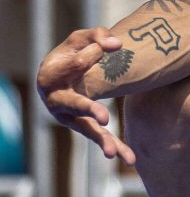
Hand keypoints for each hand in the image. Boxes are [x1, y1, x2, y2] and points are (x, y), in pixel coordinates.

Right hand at [37, 28, 135, 163]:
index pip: (73, 64)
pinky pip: (101, 138)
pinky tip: (131, 160)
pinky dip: (116, 148)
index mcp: (51, 75)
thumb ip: (96, 36)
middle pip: (73, 105)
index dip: (88, 56)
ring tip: (112, 153)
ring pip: (87, 129)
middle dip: (88, 110)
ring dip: (102, 140)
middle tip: (104, 117)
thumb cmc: (71, 53)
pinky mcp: (85, 126)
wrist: (60, 76)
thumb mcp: (80, 39)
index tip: (100, 49)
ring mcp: (70, 117)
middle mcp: (57, 100)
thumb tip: (117, 44)